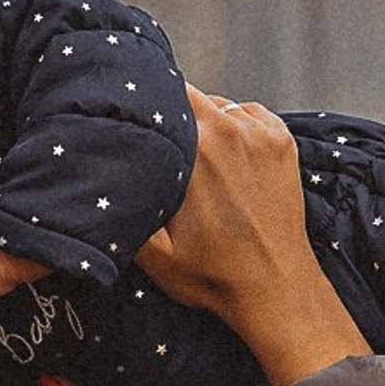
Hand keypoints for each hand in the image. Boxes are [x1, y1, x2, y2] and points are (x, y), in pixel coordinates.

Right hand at [136, 87, 369, 385]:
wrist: (275, 290)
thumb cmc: (216, 275)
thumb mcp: (153, 253)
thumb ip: (126, 211)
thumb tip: (101, 182)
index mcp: (199, 148)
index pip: (166, 95)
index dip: (146, 103)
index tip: (134, 118)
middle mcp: (233, 131)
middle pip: (192, 96)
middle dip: (174, 115)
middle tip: (163, 145)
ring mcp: (264, 135)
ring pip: (221, 105)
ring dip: (205, 122)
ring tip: (195, 157)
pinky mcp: (283, 143)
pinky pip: (250, 115)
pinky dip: (236, 127)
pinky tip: (225, 157)